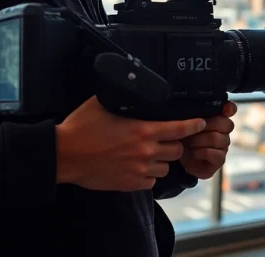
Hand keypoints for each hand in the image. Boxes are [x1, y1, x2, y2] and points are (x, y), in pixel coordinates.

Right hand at [55, 96, 206, 190]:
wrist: (64, 155)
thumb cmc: (80, 127)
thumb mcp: (103, 103)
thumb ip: (124, 96)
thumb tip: (132, 82)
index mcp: (143, 130)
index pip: (181, 128)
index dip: (194, 125)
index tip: (201, 123)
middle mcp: (146, 151)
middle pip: (177, 150)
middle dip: (174, 144)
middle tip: (164, 139)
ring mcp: (138, 170)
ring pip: (166, 168)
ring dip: (161, 161)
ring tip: (148, 154)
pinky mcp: (129, 184)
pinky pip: (151, 182)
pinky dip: (148, 175)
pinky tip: (138, 167)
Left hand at [179, 101, 236, 179]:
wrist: (178, 158)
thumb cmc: (183, 137)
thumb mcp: (184, 123)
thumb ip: (193, 115)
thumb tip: (196, 111)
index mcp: (217, 118)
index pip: (231, 109)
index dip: (230, 108)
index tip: (225, 109)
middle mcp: (224, 131)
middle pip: (226, 123)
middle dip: (206, 125)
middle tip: (189, 129)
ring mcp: (224, 146)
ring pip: (216, 138)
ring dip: (197, 141)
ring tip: (185, 143)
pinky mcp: (220, 159)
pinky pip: (214, 153)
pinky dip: (199, 153)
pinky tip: (191, 154)